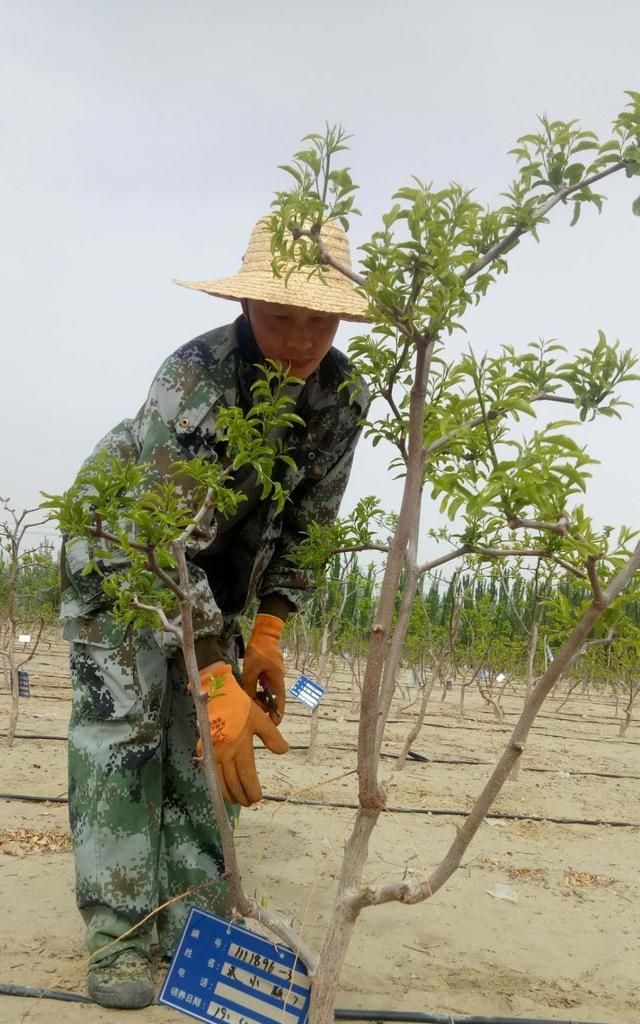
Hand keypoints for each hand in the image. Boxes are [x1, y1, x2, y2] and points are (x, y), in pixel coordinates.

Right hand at [198, 662, 287, 805]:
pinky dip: (217, 783)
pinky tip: (221, 786)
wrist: (215, 694)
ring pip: (220, 781)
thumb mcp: (260, 719)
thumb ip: (272, 737)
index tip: (257, 798)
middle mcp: (225, 754)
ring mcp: (213, 753)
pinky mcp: (204, 750)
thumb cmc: (240, 706)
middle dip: (241, 796)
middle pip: (233, 783)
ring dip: (228, 793)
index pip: (247, 776)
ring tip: (236, 800)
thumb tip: (284, 751)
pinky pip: (210, 772)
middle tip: (248, 803)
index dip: (252, 790)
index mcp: (241, 748)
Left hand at [241, 614, 285, 721]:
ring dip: (260, 697)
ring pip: (269, 692)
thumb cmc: (259, 651)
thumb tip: (248, 701)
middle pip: (274, 699)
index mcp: (277, 680)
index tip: (272, 724)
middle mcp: (279, 680)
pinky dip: (260, 689)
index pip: (280, 703)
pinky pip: (267, 685)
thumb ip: (250, 686)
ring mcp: (276, 675)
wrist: (265, 634)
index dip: (277, 715)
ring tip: (248, 696)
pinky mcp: (272, 671)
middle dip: (264, 706)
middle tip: (251, 706)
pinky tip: (251, 687)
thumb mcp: (251, 670)